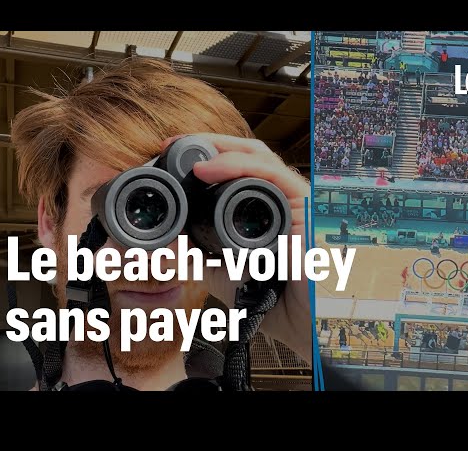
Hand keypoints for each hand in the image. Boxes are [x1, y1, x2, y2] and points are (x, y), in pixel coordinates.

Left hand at [161, 133, 311, 364]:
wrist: (299, 321)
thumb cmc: (272, 298)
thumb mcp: (224, 271)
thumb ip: (197, 256)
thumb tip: (163, 243)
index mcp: (265, 207)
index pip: (238, 168)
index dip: (207, 157)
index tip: (170, 156)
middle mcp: (280, 197)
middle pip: (247, 154)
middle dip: (208, 144)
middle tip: (172, 146)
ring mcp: (293, 198)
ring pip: (259, 156)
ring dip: (221, 151)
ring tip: (190, 161)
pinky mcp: (304, 204)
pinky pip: (272, 174)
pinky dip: (239, 167)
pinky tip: (211, 170)